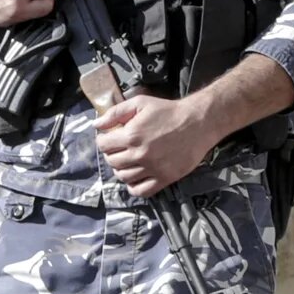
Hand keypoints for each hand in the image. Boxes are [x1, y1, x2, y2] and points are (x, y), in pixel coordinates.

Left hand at [94, 94, 218, 197]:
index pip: (103, 146)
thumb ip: (115, 113)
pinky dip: (134, 186)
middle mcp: (139, 155)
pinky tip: (136, 177)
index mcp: (131, 136)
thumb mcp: (139, 103)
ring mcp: (152, 169)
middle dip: (112, 154)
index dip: (104, 140)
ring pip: (124, 177)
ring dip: (121, 170)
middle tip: (120, 149)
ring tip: (128, 161)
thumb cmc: (168, 111)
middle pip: (112, 162)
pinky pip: (141, 191)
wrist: (198, 122)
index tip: (111, 138)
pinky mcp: (164, 178)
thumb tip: (96, 125)